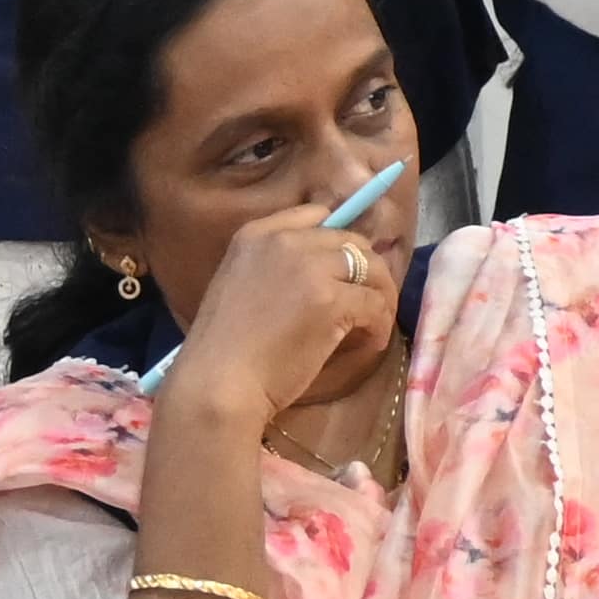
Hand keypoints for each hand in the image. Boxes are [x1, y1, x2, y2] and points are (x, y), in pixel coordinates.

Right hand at [175, 192, 406, 429]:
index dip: (339, 240)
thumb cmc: (224, 348)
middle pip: (351, 241)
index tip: (349, 264)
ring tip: (376, 322)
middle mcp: (285, 240)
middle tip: (370, 300)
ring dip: (381, 296)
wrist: (217, 383)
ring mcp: (311, 267)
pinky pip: (376, 304)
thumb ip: (275, 267)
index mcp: (255, 234)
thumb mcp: (239, 285)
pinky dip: (381, 323)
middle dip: (368, 270)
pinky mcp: (333, 298)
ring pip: (373, 269)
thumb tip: (324, 269)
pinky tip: (372, 341)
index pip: (316, 215)